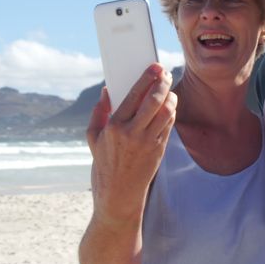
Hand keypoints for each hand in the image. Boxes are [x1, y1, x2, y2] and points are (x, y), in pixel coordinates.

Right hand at [86, 63, 177, 224]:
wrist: (118, 196)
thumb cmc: (103, 165)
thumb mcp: (93, 139)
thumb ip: (98, 113)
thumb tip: (105, 91)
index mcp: (114, 127)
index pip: (134, 95)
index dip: (147, 78)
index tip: (154, 67)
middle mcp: (132, 133)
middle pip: (154, 101)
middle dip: (162, 83)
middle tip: (165, 74)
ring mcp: (148, 142)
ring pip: (166, 112)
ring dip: (170, 97)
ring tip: (168, 89)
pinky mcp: (159, 151)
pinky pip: (169, 126)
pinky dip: (171, 113)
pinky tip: (169, 107)